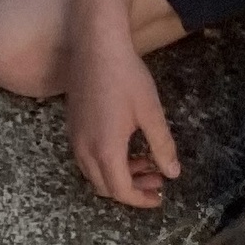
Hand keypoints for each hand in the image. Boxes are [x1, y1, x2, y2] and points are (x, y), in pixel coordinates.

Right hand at [65, 0, 180, 206]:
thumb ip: (162, 146)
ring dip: (118, 175)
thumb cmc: (126, 77)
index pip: (121, 191)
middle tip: (156, 179)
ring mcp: (75, 137)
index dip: (141, 200)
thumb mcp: (151, 113)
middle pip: (104, 187)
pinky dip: (106, 161)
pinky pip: (86, 156)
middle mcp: (84, 148)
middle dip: (131, 189)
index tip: (159, 196)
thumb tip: (172, 173)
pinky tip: (124, 145)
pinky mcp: (72, 125)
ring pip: (93, 173)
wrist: (95, 45)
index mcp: (106, 149)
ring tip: (144, 162)